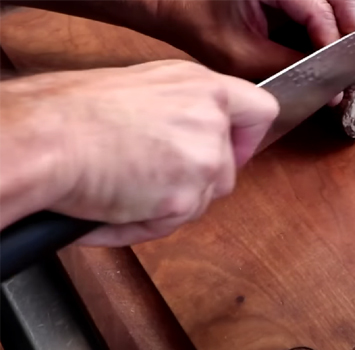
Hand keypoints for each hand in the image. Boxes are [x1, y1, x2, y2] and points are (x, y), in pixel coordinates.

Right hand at [3, 60, 277, 246]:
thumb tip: (198, 132)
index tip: (232, 151)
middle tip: (150, 177)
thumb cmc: (77, 112)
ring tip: (121, 187)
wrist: (48, 139)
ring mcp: (203, 161)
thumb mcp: (146, 89)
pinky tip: (113, 206)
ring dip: (166, 205)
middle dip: (194, 183)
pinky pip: (170, 225)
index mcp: (204, 88)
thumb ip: (185, 109)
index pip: (261, 112)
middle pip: (226, 171)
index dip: (248, 139)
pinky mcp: (185, 199)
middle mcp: (212, 122)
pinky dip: (141, 224)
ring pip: (200, 202)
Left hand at [142, 0, 354, 81]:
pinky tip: (341, 49)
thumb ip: (286, 67)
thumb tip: (331, 89)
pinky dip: (339, 23)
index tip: (349, 78)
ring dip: (354, 29)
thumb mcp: (237, 54)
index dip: (340, 47)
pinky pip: (329, 1)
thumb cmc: (194, 19)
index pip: (323, 9)